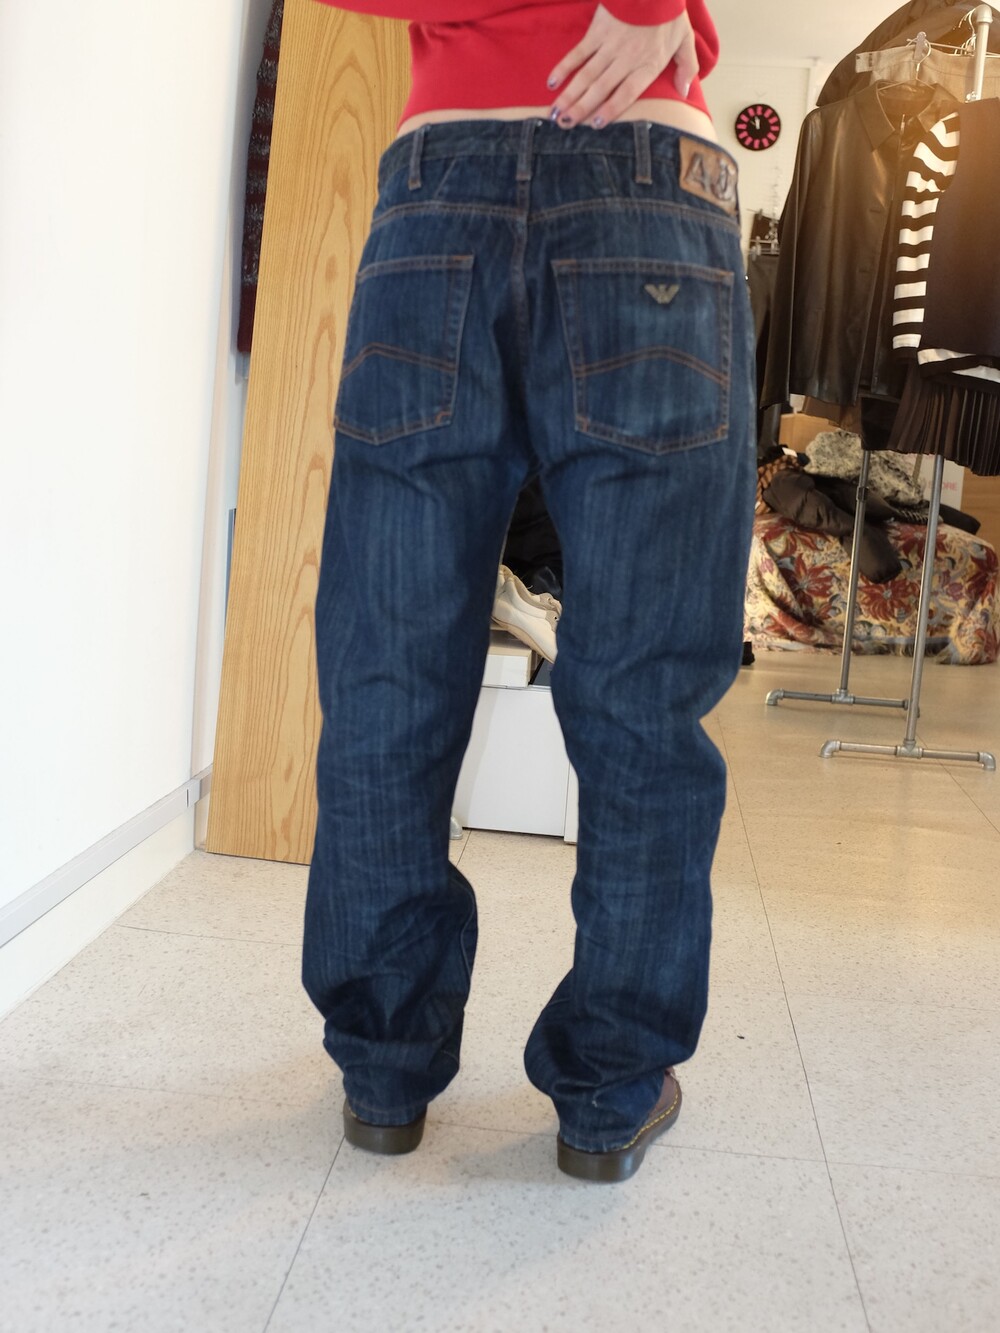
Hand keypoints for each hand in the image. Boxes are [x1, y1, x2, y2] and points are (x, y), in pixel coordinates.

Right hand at [546, 4, 698, 129]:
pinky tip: (552, 82)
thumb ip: (687, 67)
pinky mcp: (597, 31)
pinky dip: (564, 67)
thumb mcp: (685, 39)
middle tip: (564, 125)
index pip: (627, 93)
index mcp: (648, 65)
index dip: (610, 109)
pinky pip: (578, 53)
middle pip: (601, 89)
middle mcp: (627, 59)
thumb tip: (684, 91)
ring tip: (555, 113)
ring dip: (569, 95)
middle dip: (581, 109)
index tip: (595, 124)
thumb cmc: (670, 13)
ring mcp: (610, 45)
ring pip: (586, 75)